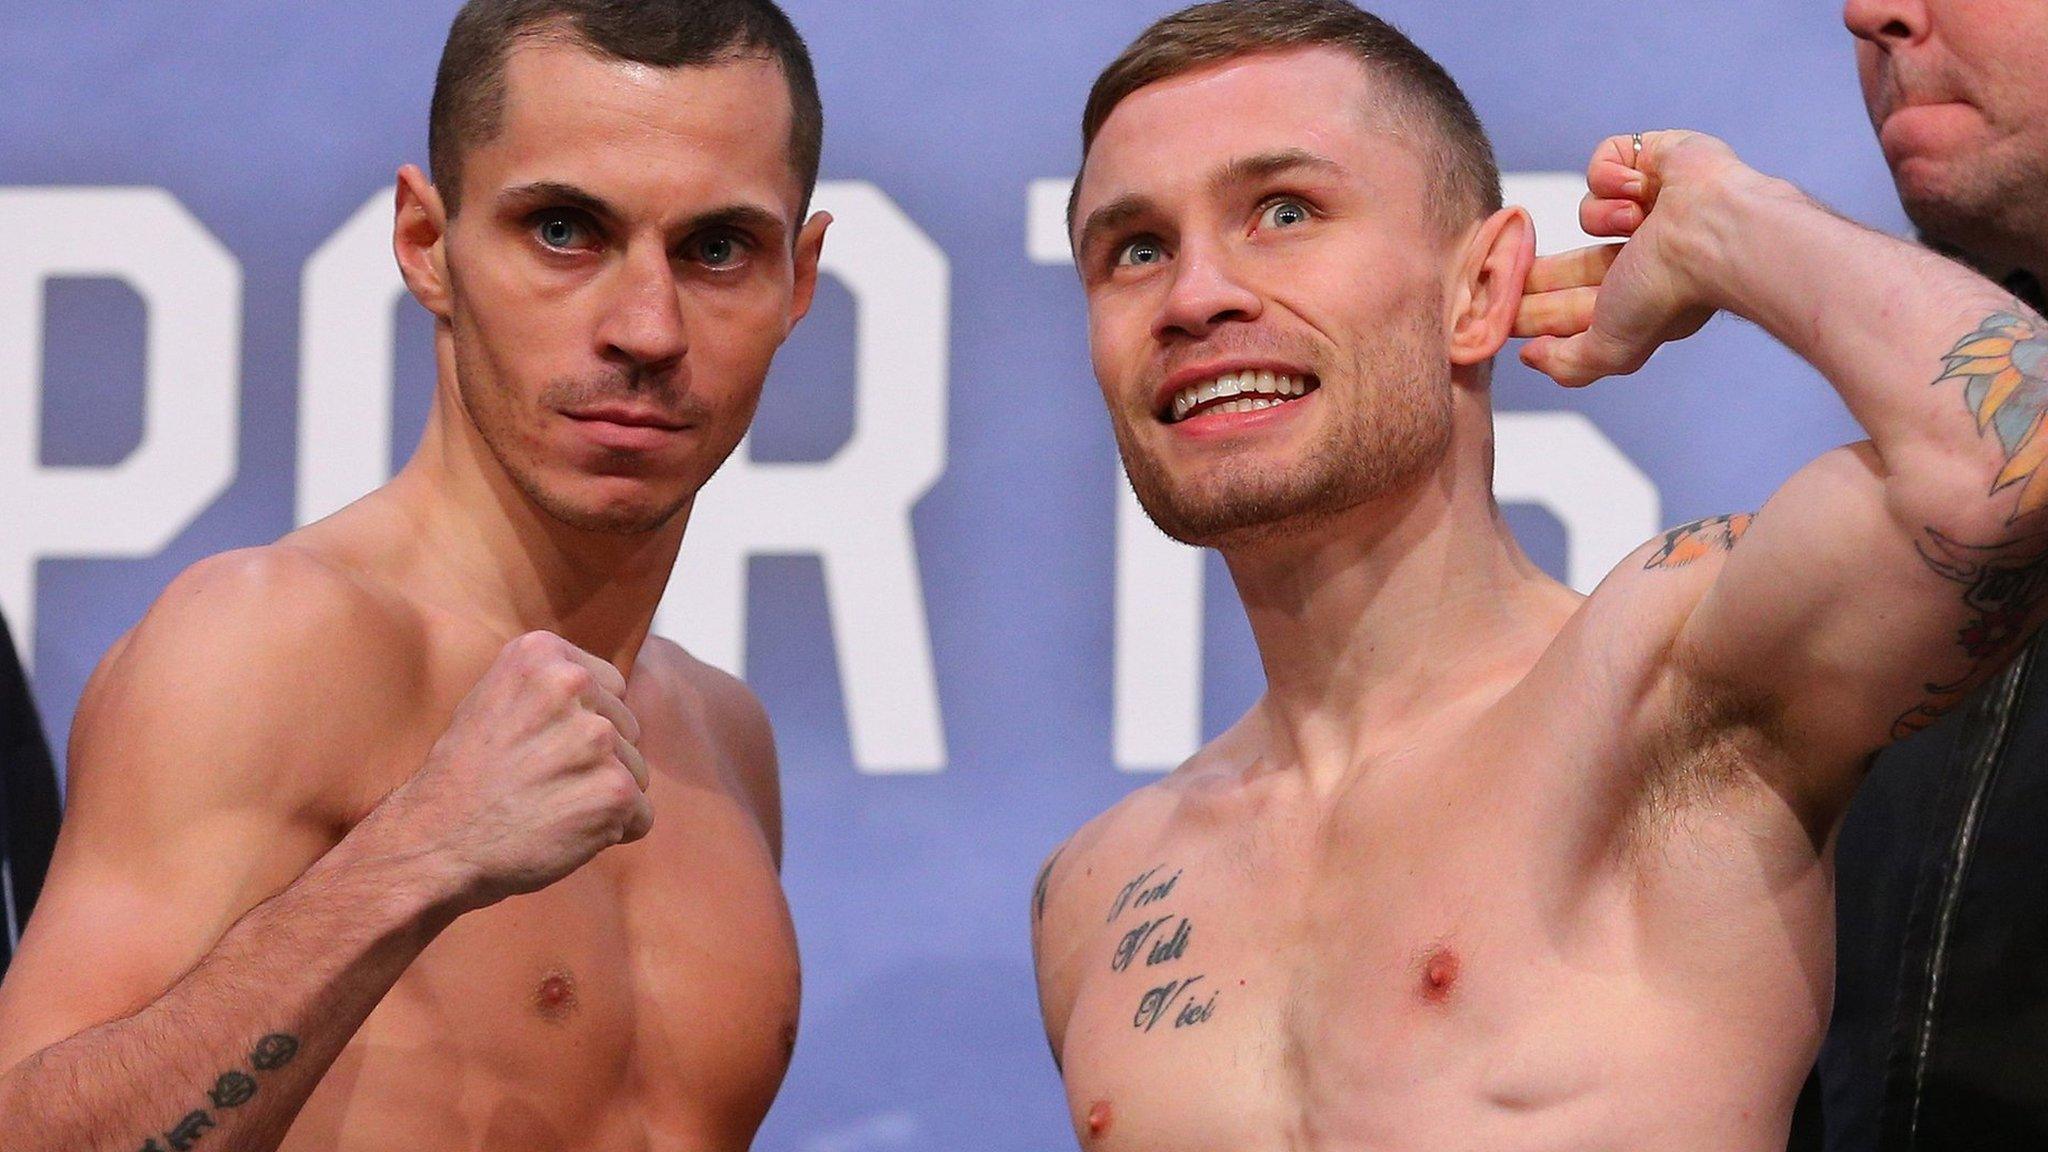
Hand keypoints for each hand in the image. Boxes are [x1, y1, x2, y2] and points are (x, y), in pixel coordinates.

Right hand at [373, 631, 650, 912]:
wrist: (434, 843)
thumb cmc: (464, 780)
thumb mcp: (494, 700)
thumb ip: (548, 686)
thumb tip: (604, 691)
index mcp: (542, 653)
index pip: (610, 686)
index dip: (582, 724)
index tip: (540, 746)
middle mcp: (572, 684)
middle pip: (628, 728)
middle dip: (598, 761)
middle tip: (540, 782)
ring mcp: (597, 737)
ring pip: (636, 772)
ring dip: (602, 797)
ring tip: (547, 807)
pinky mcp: (615, 789)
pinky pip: (641, 816)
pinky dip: (612, 832)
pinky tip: (564, 832)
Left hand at [1515, 130, 1752, 385]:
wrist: (1714, 230)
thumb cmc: (1670, 291)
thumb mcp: (1611, 347)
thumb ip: (1570, 363)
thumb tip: (1530, 357)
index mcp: (1641, 298)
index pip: (1570, 306)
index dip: (1533, 310)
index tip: (1496, 313)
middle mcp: (1647, 254)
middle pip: (1570, 265)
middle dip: (1538, 273)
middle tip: (1502, 273)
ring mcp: (1651, 205)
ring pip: (1587, 211)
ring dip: (1600, 217)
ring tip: (1637, 223)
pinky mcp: (1652, 158)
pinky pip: (1605, 162)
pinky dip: (1614, 176)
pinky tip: (1642, 188)